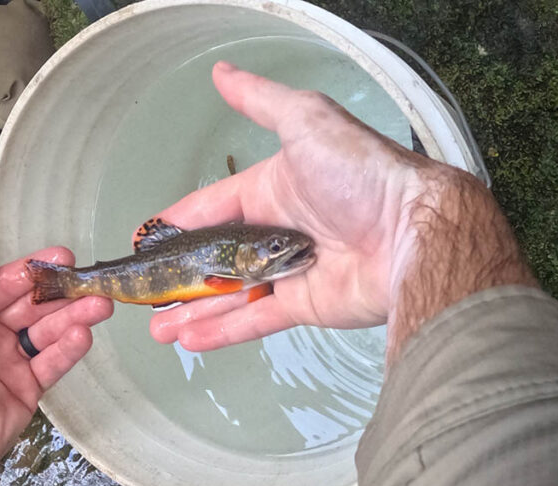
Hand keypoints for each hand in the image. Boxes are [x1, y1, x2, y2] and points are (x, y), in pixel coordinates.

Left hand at [0, 242, 112, 485]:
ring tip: (102, 305)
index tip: (63, 257)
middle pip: (33, 305)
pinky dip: (69, 349)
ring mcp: (11, 361)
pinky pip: (52, 363)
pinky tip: (84, 336)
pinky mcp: (29, 388)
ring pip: (49, 331)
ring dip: (75, 316)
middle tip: (92, 281)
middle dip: (62, 292)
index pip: (4, 284)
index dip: (33, 270)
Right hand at [144, 62, 455, 350]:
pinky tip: (188, 340)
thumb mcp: (307, 121)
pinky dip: (223, 331)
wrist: (412, 230)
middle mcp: (282, 230)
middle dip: (183, 274)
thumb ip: (261, 101)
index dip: (182, 221)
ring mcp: (293, 271)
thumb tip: (221, 72)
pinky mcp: (306, 305)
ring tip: (156, 325)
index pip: (217, 205)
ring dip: (195, 310)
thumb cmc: (360, 172)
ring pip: (233, 293)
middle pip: (221, 255)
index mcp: (277, 188)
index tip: (147, 238)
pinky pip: (257, 319)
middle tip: (146, 291)